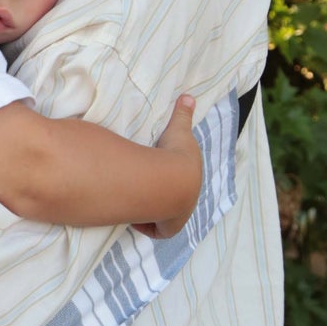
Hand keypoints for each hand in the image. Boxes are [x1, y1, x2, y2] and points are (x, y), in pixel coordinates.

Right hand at [135, 94, 201, 238]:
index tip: (159, 181)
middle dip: (162, 201)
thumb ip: (182, 115)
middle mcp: (188, 202)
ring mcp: (177, 216)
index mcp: (191, 182)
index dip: (173, 186)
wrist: (172, 179)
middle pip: (175, 207)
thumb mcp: (180, 131)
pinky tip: (135, 216)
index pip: (186, 189)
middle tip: (146, 193)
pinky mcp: (165, 226)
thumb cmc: (176, 155)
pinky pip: (154, 229)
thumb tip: (188, 96)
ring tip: (137, 204)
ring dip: (152, 214)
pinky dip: (144, 224)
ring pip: (164, 219)